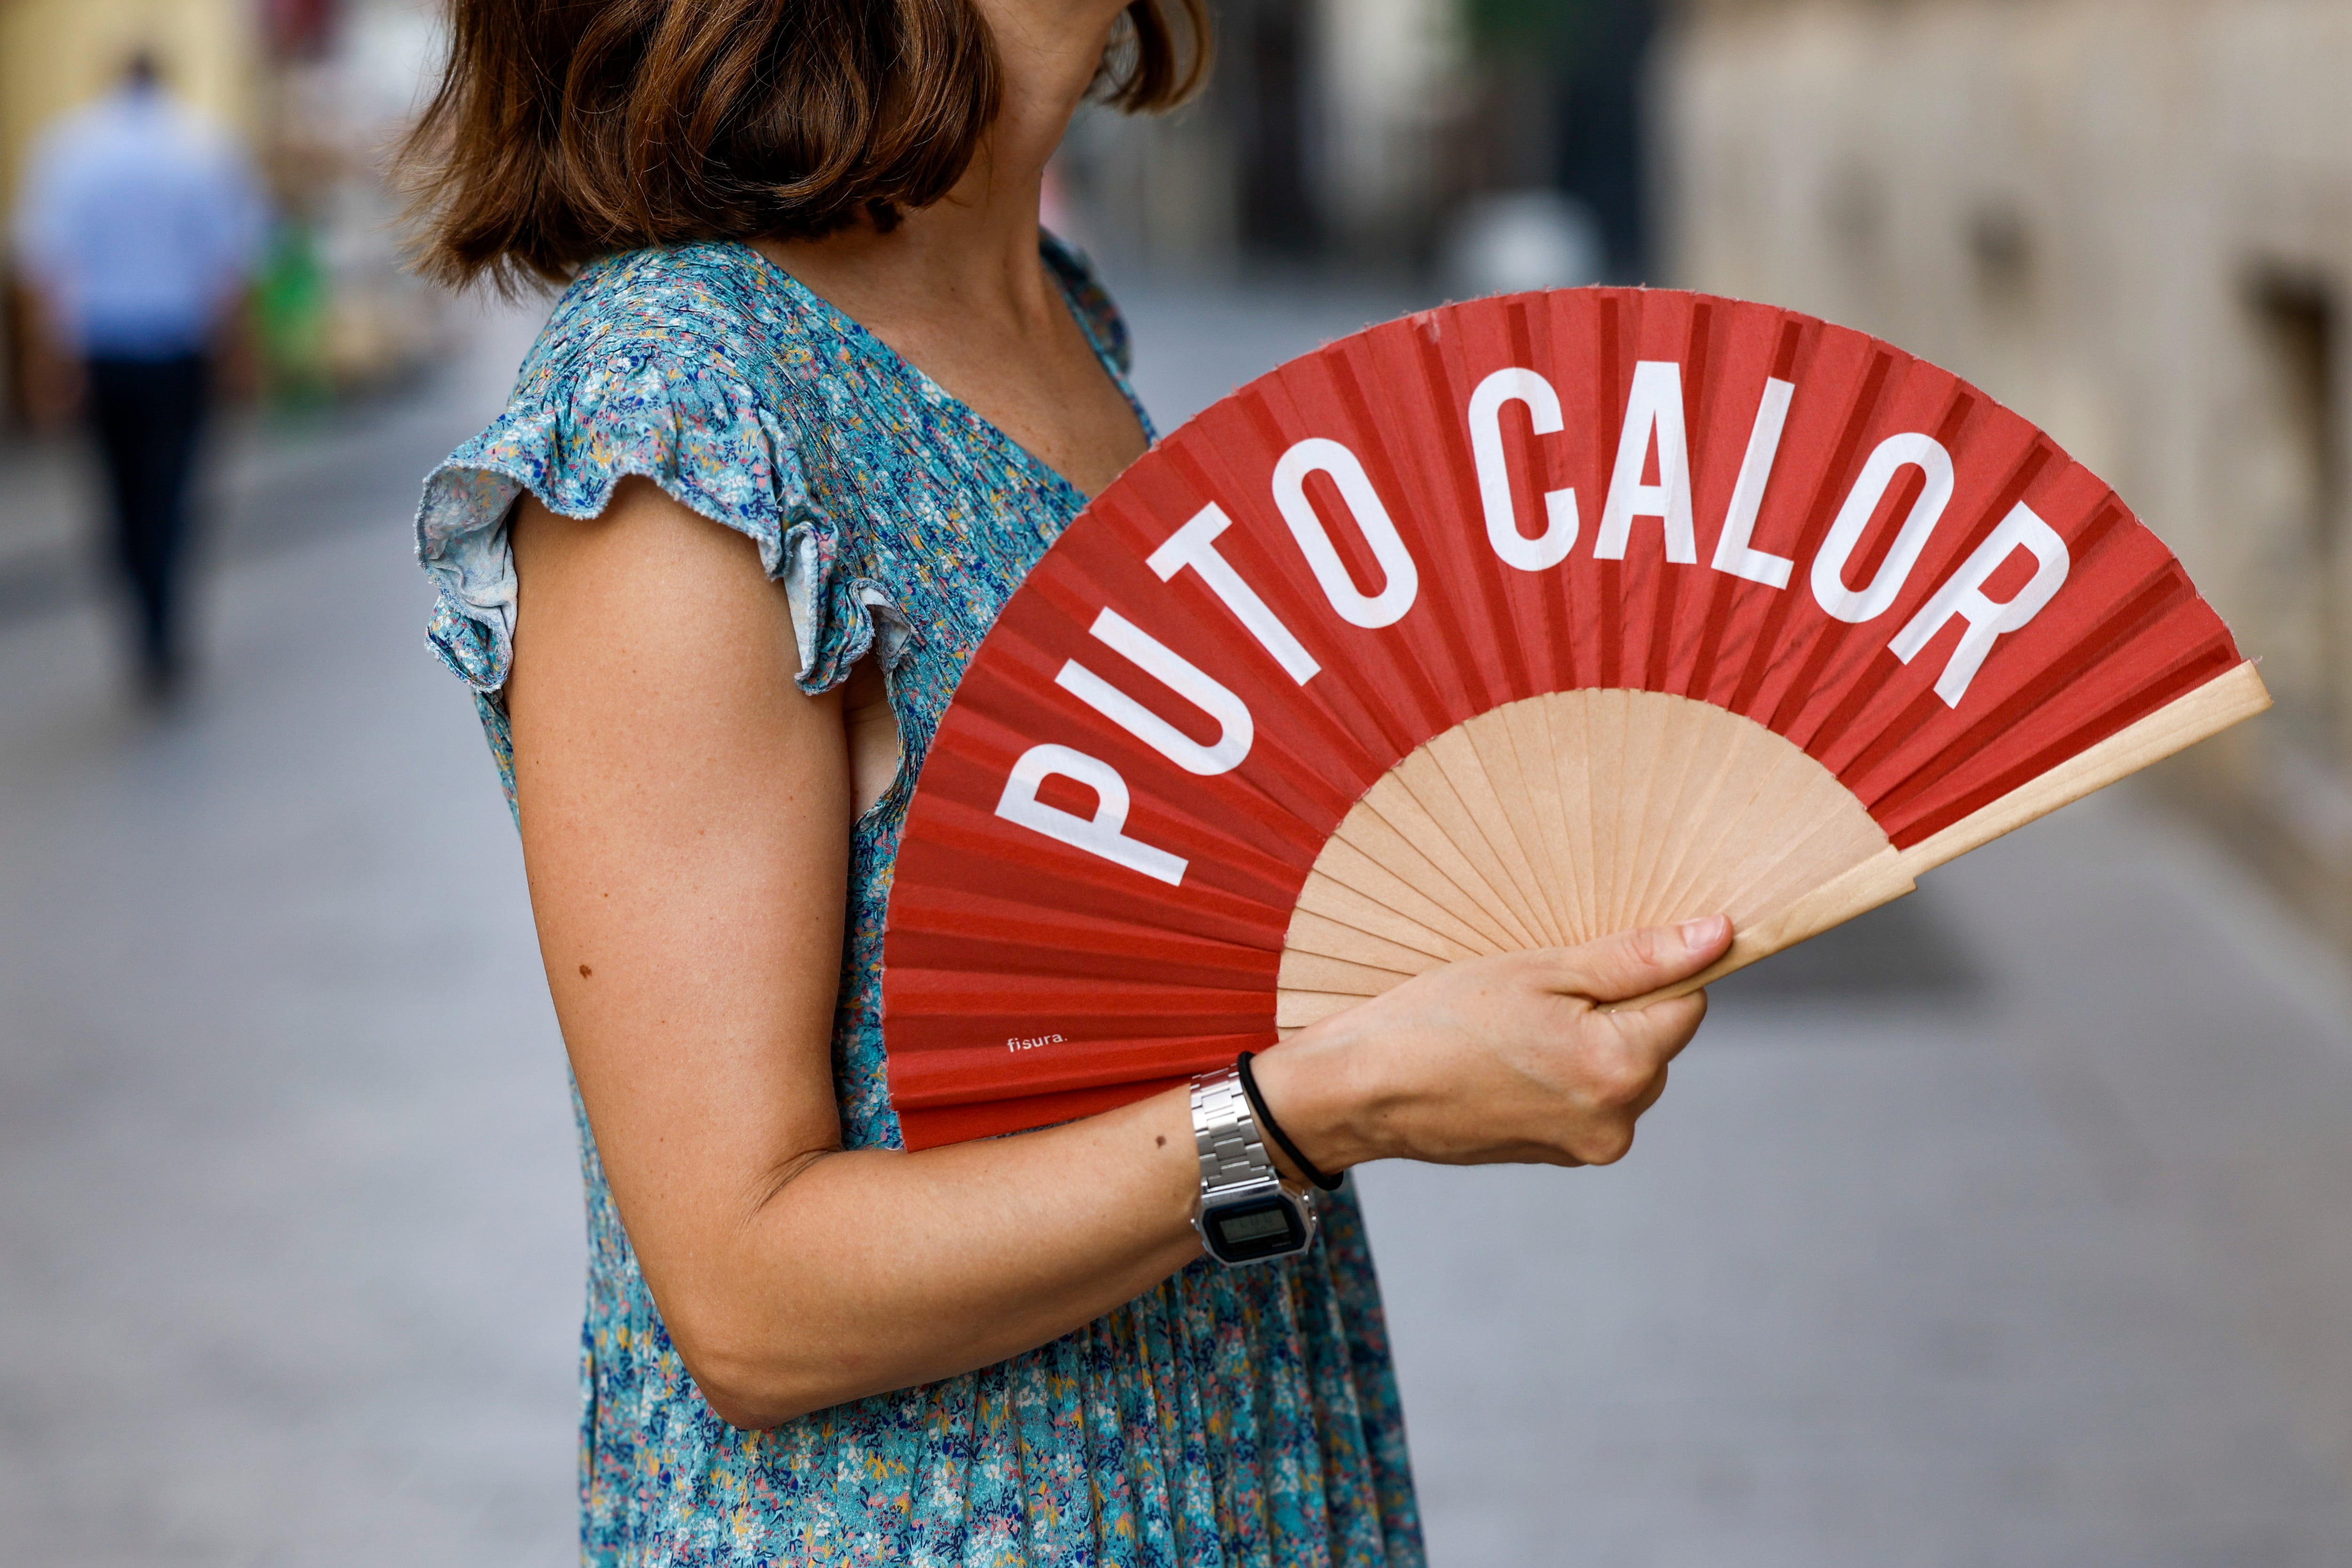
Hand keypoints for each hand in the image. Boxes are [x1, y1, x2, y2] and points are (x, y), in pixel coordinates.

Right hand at [1251, 916, 1731, 1171]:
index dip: (1646, 969)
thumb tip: (1718, 936)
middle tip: (1538, 990)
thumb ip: (1637, 957)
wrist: (1363, 1090)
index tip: (1589, 960)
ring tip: (1515, 1026)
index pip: (1688, 1000)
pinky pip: (1586, 1096)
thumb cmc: (1439, 1020)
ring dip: (1586, 1039)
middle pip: (1655, 1039)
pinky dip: (1560, 1070)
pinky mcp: (1558, 1154)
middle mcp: (1616, 1120)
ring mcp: (1586, 1145)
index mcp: (1620, 1067)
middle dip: (1614, 1007)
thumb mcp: (1539, 969)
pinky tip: (1507, 1056)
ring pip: (1620, 1068)